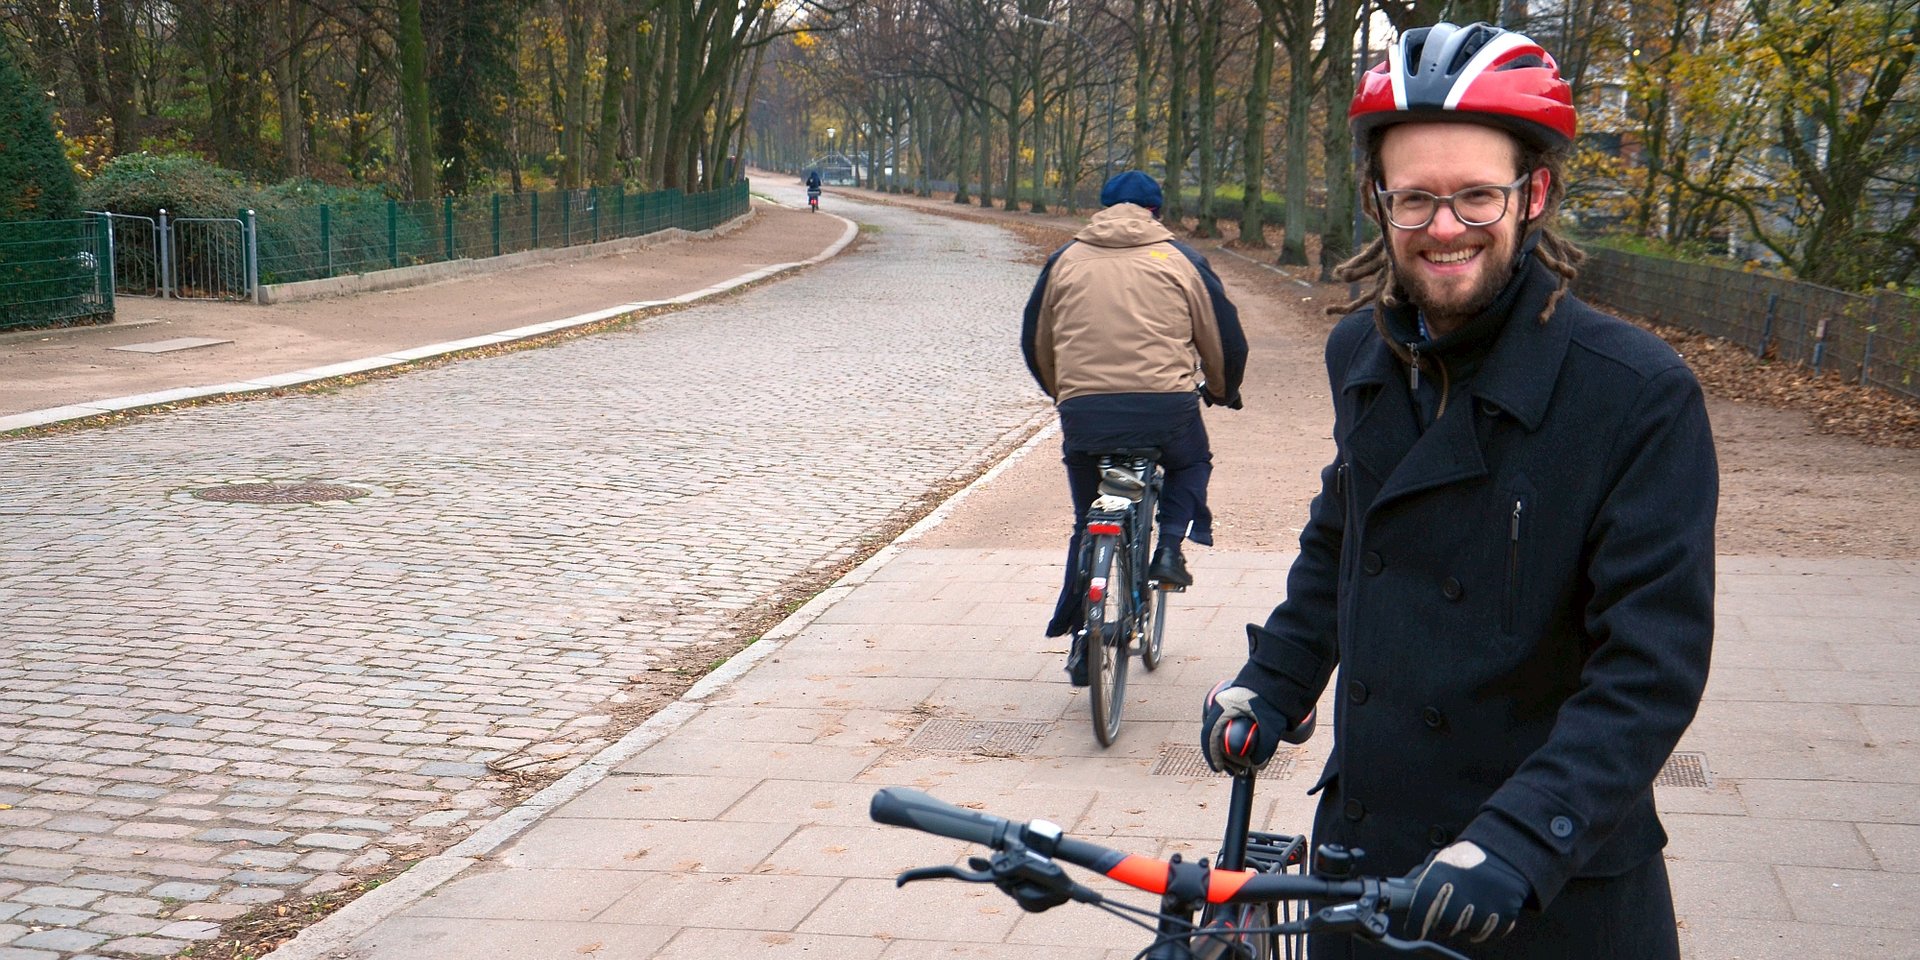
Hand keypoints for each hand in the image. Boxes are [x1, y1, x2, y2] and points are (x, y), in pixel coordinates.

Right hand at [1200, 681, 1291, 772]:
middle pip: (1212, 735)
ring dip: (1224, 749)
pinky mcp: (1233, 705)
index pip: (1209, 734)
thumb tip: (1257, 765)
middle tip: (1231, 770)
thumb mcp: (1271, 727)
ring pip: (1218, 731)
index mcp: (1224, 707)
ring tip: (1237, 764)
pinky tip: (1239, 750)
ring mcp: (1226, 704)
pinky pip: (1225, 726)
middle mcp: (1221, 704)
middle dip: (1220, 756)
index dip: (1211, 754)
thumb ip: (1265, 748)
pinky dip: (1229, 739)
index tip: (1218, 768)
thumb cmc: (1274, 702)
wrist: (1280, 681)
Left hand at [1401, 842, 1529, 943]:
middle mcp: (1462, 892)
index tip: (1415, 930)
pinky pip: (1488, 934)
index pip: (1421, 911)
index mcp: (1442, 876)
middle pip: (1445, 926)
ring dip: (1463, 926)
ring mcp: (1486, 904)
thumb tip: (1401, 890)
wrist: (1505, 850)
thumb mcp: (1441, 859)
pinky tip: (1481, 916)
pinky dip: (1482, 930)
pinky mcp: (1506, 912)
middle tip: (1443, 917)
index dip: (1415, 925)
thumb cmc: (1468, 857)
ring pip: (1466, 932)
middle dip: (1441, 924)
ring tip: (1466, 910)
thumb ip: (1422, 877)